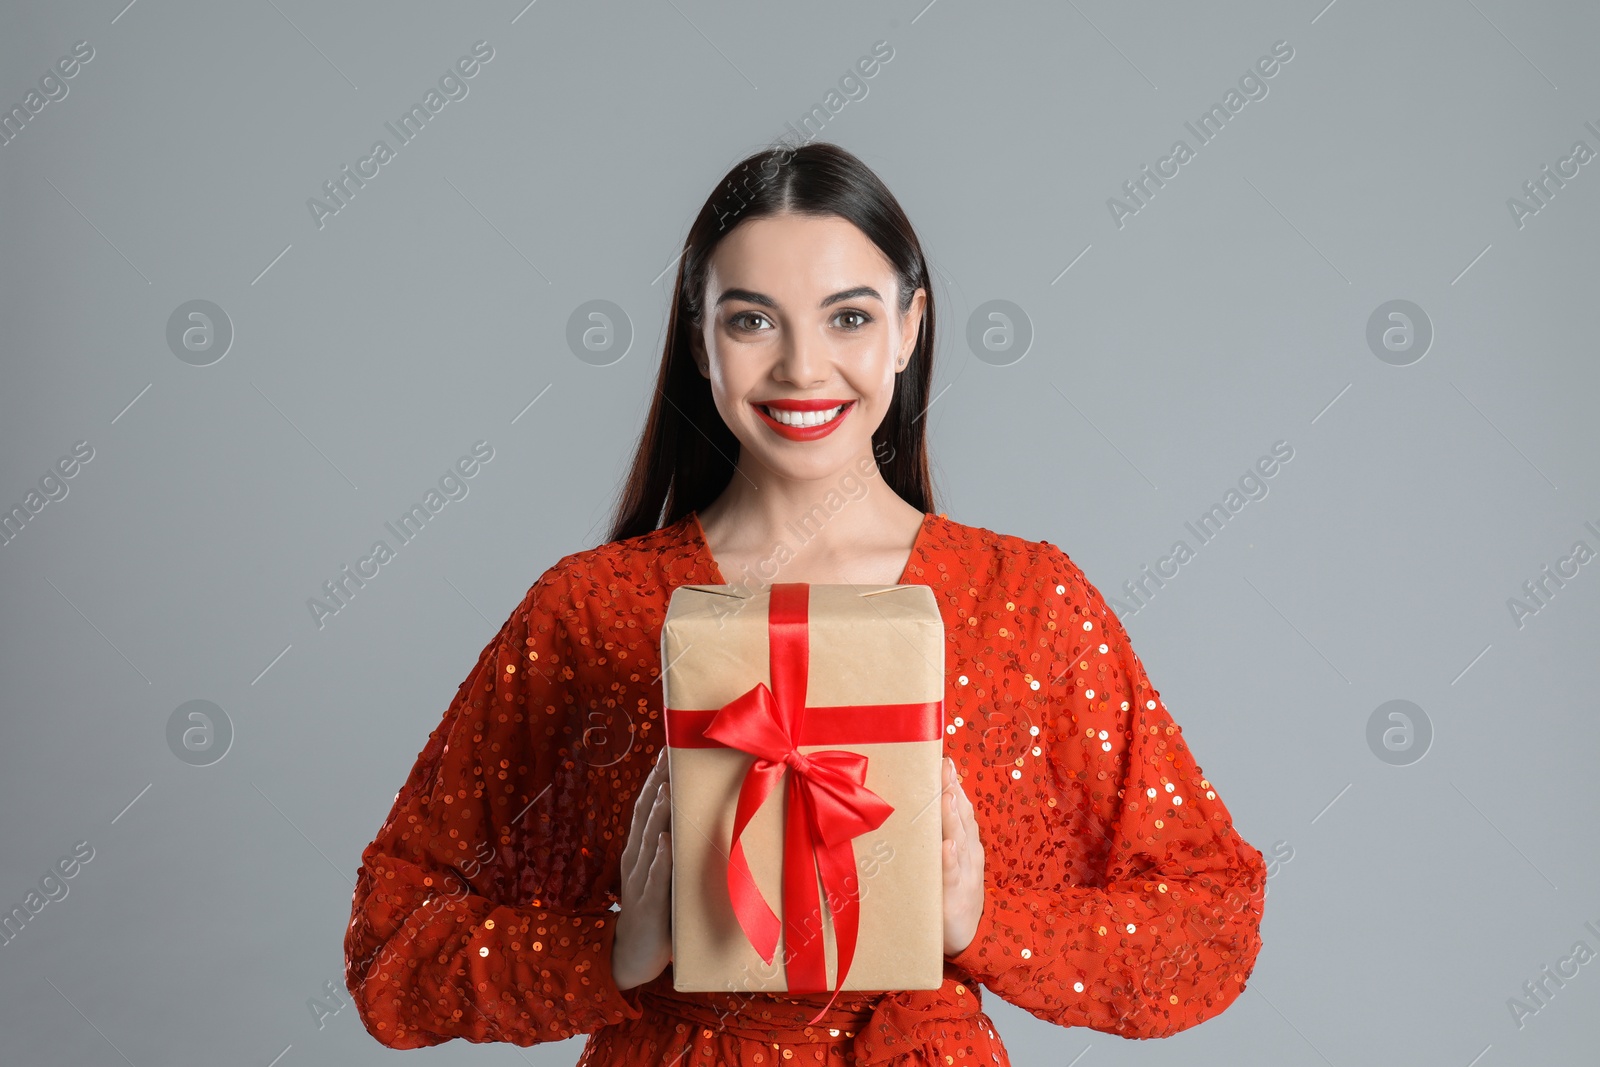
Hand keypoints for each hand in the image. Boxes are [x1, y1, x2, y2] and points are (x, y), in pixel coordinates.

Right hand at [612, 746, 673, 990]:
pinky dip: (661, 859)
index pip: (646, 806)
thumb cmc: (655, 912)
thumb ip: (676, 850)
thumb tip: (698, 818)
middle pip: (645, 815)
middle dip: (657, 784)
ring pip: (649, 841)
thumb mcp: (664, 875)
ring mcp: (640, 881)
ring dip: (658, 815)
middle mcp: (637, 859)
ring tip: (666, 789)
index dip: (656, 778)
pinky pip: (656, 879)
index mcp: (640, 849)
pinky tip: (667, 842)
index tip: (669, 750)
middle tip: (669, 755)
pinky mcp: (650, 905)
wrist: (630, 957)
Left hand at [940, 756, 984, 956]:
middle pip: (962, 818)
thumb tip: (920, 803)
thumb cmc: (949, 893)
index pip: (960, 807)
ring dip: (953, 819)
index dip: (953, 784)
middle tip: (944, 767)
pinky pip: (952, 877)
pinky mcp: (955, 898)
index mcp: (965, 842)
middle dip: (953, 792)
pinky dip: (950, 861)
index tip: (943, 760)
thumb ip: (937, 832)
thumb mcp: (947, 860)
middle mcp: (967, 853)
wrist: (964, 937)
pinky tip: (947, 847)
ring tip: (947, 797)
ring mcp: (964, 875)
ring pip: (959, 841)